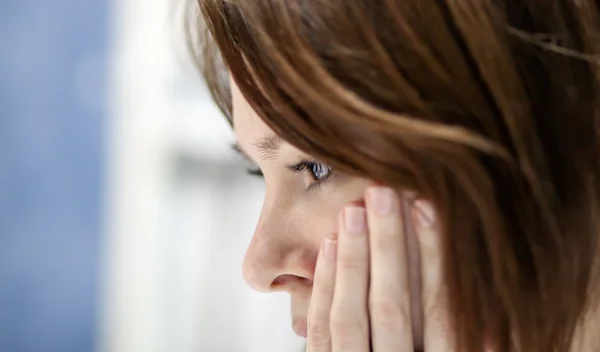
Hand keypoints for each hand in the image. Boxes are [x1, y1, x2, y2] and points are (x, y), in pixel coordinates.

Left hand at [305, 186, 453, 350]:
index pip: (439, 312)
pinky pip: (320, 330)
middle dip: (386, 247)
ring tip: (353, 211)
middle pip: (391, 308)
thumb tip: (488, 300)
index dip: (434, 259)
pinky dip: (324, 289)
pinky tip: (330, 245)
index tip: (425, 207)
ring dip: (352, 260)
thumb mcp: (457, 350)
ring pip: (350, 316)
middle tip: (382, 193)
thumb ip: (468, 336)